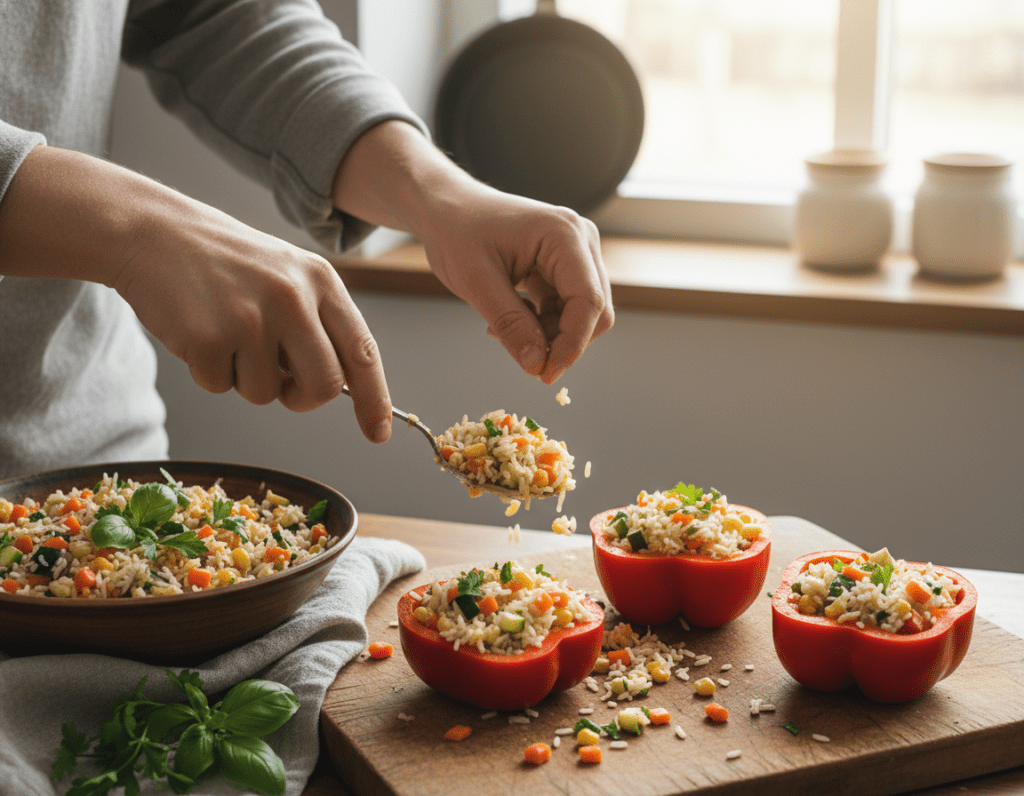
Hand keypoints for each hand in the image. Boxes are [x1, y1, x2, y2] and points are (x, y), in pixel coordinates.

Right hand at [0, 146, 393, 442]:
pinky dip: (209, 372)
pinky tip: (199, 331)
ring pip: (266, 395)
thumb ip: (317, 322)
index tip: (378, 433)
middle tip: (279, 382)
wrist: (153, 232)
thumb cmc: (225, 261)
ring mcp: (251, 318)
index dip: (374, 400)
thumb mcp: (287, 274)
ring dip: (245, 379)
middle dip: (302, 398)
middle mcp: (293, 298)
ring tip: (227, 333)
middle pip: (323, 387)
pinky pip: (221, 388)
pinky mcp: (209, 338)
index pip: (362, 353)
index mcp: (321, 281)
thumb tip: (338, 385)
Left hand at [417, 185, 612, 383]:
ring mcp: (575, 253)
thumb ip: (511, 325)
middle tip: (522, 357)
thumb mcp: (476, 282)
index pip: (589, 301)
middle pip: (594, 311)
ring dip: (549, 334)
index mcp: (564, 235)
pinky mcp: (564, 266)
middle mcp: (580, 241)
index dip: (572, 344)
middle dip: (562, 341)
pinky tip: (510, 320)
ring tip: (502, 331)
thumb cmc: (457, 231)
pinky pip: (566, 308)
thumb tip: (538, 365)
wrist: (447, 209)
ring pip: (582, 314)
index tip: (546, 374)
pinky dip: (542, 324)